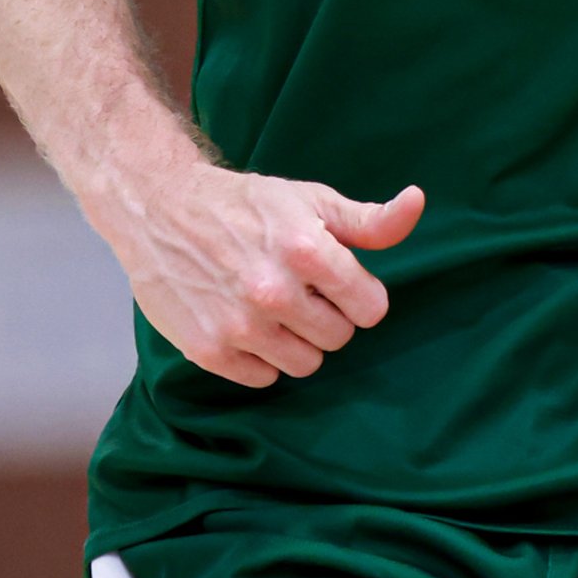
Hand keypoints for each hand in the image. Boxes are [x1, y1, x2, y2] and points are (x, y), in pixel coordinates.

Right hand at [96, 163, 422, 387]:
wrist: (160, 206)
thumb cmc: (244, 204)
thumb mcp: (310, 200)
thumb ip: (370, 219)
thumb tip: (418, 203)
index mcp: (306, 250)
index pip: (371, 308)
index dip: (357, 294)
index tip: (333, 280)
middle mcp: (273, 291)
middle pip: (339, 338)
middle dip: (325, 315)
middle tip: (296, 288)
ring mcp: (239, 325)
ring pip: (305, 363)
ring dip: (295, 339)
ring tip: (270, 306)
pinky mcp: (209, 350)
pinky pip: (264, 378)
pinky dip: (260, 356)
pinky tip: (243, 322)